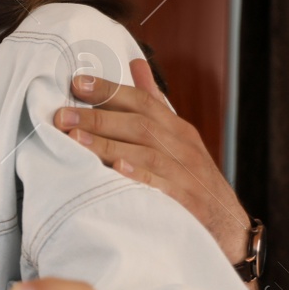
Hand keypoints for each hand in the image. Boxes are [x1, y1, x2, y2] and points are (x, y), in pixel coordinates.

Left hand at [57, 62, 252, 263]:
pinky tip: (116, 169)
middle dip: (98, 117)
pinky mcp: (185, 201)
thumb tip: (136, 64)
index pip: (142, 101)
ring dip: (108, 144)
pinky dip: (139, 175)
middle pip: (139, 124)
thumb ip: (153, 102)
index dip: (110, 90)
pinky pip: (161, 186)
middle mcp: (181, 146)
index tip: (76, 82)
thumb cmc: (191, 177)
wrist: (228, 225)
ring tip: (75, 139)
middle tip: (62, 114)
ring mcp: (185, 173)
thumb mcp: (175, 137)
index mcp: (176, 129)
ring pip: (146, 152)